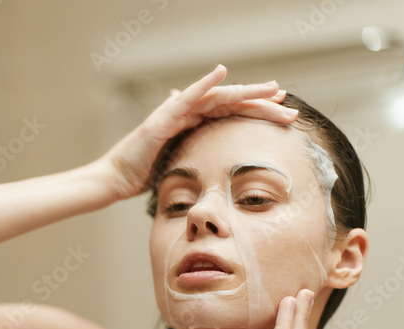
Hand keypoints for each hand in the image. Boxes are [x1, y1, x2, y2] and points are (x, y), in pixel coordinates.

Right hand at [100, 64, 298, 201]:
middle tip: (288, 102)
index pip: (230, 114)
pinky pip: (187, 97)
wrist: (115, 180)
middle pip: (230, 103)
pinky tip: (221, 73)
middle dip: (260, 102)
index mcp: (192, 126)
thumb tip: (203, 154)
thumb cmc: (141, 175)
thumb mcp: (176, 165)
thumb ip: (190, 155)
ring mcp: (174, 113)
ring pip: (217, 97)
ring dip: (245, 91)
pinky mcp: (162, 118)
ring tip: (271, 88)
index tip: (282, 115)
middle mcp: (186, 114)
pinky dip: (203, 84)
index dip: (256, 112)